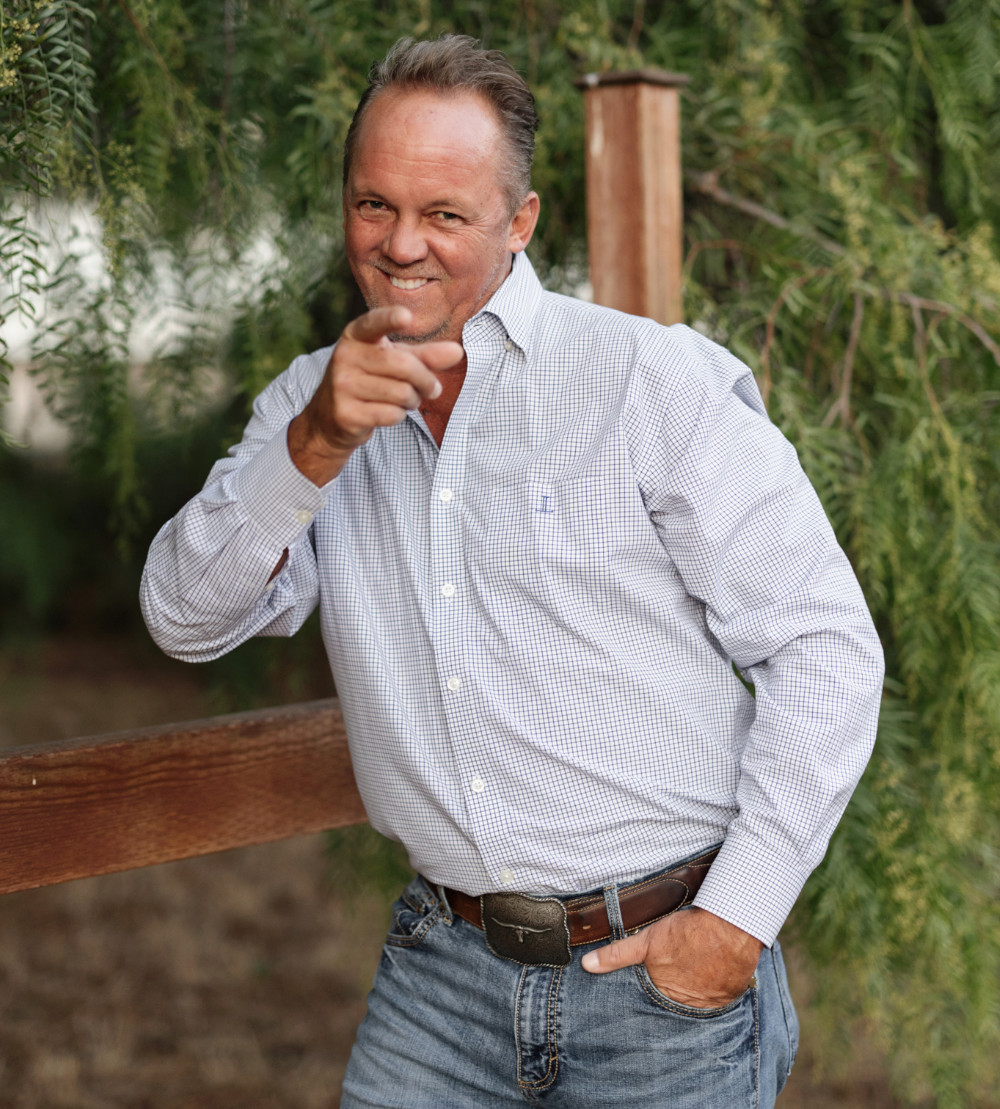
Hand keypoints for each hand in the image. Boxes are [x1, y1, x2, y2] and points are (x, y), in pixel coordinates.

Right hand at [288, 306, 463, 484]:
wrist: (329, 419)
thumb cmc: (369, 381)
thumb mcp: (393, 361)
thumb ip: (425, 355)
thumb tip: (457, 351)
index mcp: (355, 335)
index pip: (374, 323)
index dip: (390, 319)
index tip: (406, 317)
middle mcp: (344, 356)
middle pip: (403, 365)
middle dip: (425, 380)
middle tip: (433, 389)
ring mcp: (342, 386)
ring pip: (401, 393)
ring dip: (413, 400)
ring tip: (406, 400)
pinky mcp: (346, 413)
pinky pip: (391, 414)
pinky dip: (399, 416)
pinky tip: (389, 412)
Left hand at [581, 907, 762, 1008]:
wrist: (730, 928)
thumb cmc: (686, 933)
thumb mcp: (647, 941)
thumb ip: (617, 955)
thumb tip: (588, 965)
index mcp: (666, 995)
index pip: (652, 1004)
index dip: (653, 995)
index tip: (654, 988)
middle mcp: (688, 1006)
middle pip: (674, 1006)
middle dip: (671, 997)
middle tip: (674, 982)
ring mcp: (711, 1003)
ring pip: (696, 1004)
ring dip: (693, 994)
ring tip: (691, 979)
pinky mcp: (729, 996)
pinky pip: (718, 999)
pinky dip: (712, 990)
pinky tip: (709, 976)